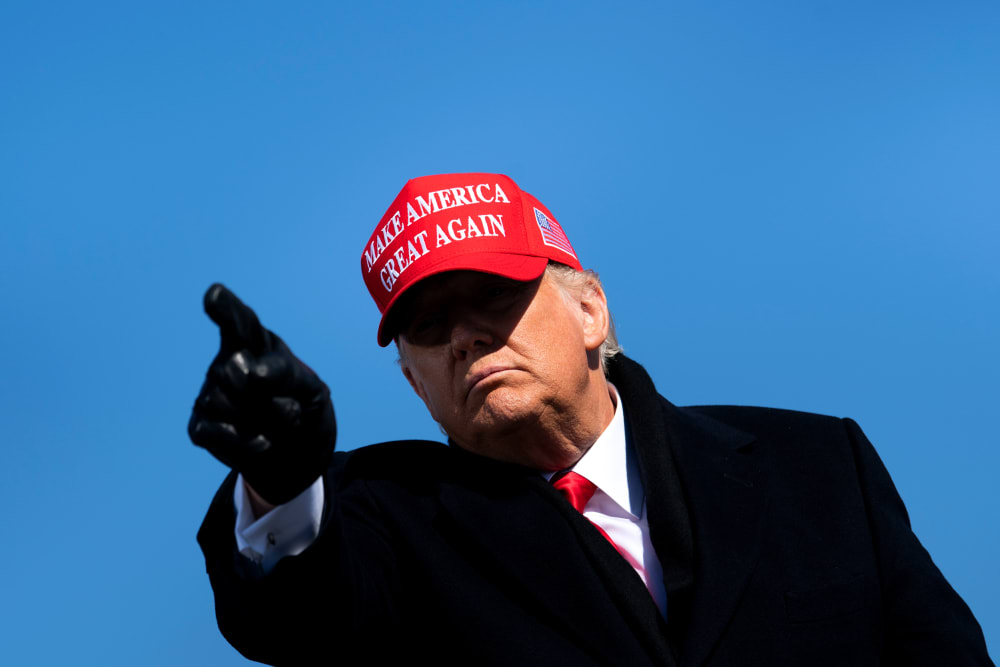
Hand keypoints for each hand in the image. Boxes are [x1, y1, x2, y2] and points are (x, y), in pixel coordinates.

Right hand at [188, 284, 335, 504]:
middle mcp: (226, 361)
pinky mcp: (201, 425)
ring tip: (279, 423)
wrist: (297, 449)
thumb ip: (286, 374)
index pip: (240, 322)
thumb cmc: (303, 407)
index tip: (215, 294)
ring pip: (225, 402)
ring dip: (263, 419)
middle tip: (293, 408)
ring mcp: (210, 392)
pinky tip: (264, 441)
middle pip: (235, 371)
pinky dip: (245, 441)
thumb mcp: (312, 389)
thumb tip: (249, 373)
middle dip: (268, 394)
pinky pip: (216, 432)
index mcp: (256, 344)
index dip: (227, 308)